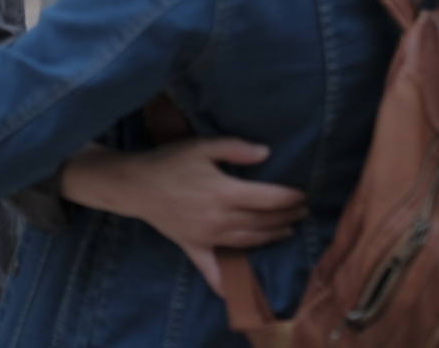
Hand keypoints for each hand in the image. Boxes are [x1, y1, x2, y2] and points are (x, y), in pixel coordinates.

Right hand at [60, 140, 306, 294]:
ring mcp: (207, 237)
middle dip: (286, 217)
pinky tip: (237, 291)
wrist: (135, 185)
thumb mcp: (202, 146)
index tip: (303, 196)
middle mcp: (220, 219)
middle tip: (301, 211)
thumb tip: (265, 153)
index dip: (289, 198)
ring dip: (271, 237)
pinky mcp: (194, 247)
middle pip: (262, 221)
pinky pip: (211, 269)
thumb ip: (235, 149)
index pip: (268, 199)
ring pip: (248, 241)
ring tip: (285, 231)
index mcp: (224, 192)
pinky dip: (225, 282)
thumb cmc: (169, 162)